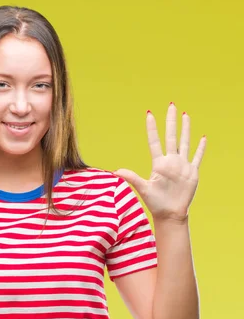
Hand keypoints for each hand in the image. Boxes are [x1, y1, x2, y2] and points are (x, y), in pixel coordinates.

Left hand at [114, 103, 206, 221]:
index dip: (152, 128)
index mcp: (158, 163)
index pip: (154, 141)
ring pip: (185, 142)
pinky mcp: (192, 172)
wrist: (170, 213)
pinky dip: (200, 147)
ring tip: (185, 115)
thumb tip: (116, 170)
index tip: (149, 114)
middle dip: (171, 121)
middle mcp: (170, 161)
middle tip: (172, 105)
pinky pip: (197, 157)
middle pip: (171, 136)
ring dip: (186, 129)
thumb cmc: (155, 203)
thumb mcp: (143, 188)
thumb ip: (131, 178)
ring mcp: (182, 165)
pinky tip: (202, 137)